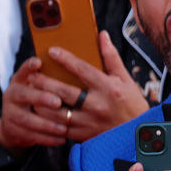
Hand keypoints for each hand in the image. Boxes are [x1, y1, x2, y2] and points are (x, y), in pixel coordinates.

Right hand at [0, 57, 68, 151]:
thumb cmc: (39, 99)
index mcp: (21, 80)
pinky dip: (48, 138)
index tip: (39, 62)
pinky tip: (62, 139)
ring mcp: (10, 112)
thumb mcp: (41, 87)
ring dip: (47, 124)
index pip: (23, 71)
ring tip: (64, 128)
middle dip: (41, 98)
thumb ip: (53, 80)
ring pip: (27, 119)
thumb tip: (78, 68)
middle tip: (58, 102)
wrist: (16, 123)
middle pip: (23, 94)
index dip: (29, 67)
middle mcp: (13, 94)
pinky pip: (31, 135)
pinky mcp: (13, 129)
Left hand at [32, 31, 149, 142]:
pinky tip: (41, 112)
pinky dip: (49, 120)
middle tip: (32, 75)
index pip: (83, 70)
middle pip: (64, 91)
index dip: (65, 59)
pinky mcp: (85, 134)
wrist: (138, 133)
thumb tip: (102, 35)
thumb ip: (111, 57)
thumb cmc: (132, 104)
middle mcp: (98, 105)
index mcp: (108, 88)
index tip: (52, 51)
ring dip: (42, 102)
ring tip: (33, 93)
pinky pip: (61, 127)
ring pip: (58, 112)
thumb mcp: (125, 79)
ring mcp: (90, 121)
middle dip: (45, 82)